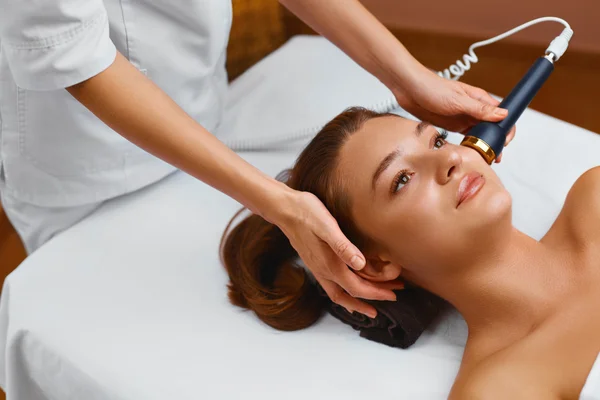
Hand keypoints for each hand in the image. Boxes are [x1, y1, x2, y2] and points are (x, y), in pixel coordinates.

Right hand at [272, 190, 402, 317]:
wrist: (284, 209)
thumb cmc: (306, 213)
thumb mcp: (327, 226)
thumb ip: (343, 246)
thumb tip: (360, 264)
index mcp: (330, 264)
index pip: (357, 288)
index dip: (376, 293)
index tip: (393, 294)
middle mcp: (323, 271)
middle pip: (349, 295)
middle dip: (371, 300)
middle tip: (391, 297)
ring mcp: (317, 268)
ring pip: (338, 295)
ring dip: (356, 301)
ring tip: (370, 305)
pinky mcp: (314, 263)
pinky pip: (331, 287)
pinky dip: (343, 294)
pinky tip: (347, 290)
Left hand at [393, 67, 515, 161]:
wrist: (409, 89)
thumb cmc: (432, 87)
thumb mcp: (457, 100)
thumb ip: (479, 109)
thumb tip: (503, 115)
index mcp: (480, 99)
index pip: (502, 114)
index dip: (506, 129)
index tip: (504, 143)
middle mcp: (474, 109)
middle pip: (492, 127)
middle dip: (496, 142)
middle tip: (494, 157)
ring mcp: (463, 118)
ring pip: (480, 134)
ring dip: (483, 146)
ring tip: (483, 159)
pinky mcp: (452, 125)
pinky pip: (466, 137)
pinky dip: (470, 146)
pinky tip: (469, 154)